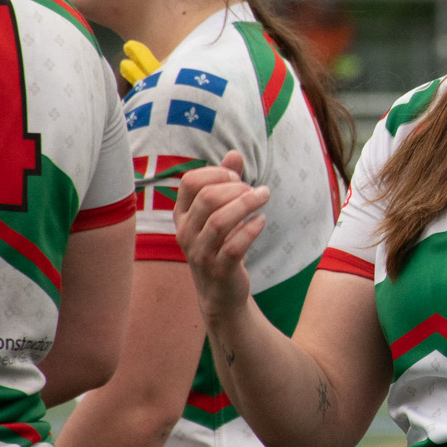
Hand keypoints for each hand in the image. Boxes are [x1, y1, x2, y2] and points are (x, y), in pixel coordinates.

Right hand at [172, 151, 264, 320]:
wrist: (221, 292)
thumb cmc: (220, 245)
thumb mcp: (220, 213)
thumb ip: (226, 182)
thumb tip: (234, 154)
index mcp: (182, 215)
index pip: (190, 182)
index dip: (216, 173)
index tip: (237, 178)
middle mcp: (186, 233)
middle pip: (207, 198)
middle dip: (236, 188)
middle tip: (256, 191)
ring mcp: (200, 253)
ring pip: (219, 221)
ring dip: (246, 204)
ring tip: (264, 197)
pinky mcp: (220, 270)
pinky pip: (234, 246)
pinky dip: (251, 229)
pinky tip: (261, 220)